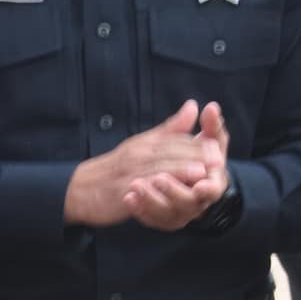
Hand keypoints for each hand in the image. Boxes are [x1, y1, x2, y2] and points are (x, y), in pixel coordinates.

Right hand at [64, 100, 217, 226]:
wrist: (82, 188)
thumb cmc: (117, 166)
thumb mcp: (144, 142)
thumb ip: (171, 128)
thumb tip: (193, 106)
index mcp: (146, 143)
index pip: (175, 141)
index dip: (197, 144)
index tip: (218, 146)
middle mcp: (138, 155)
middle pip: (169, 153)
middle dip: (193, 156)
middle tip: (217, 159)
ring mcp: (129, 173)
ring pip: (156, 170)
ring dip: (178, 171)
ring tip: (199, 173)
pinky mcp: (121, 191)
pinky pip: (140, 190)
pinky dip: (156, 190)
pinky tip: (169, 193)